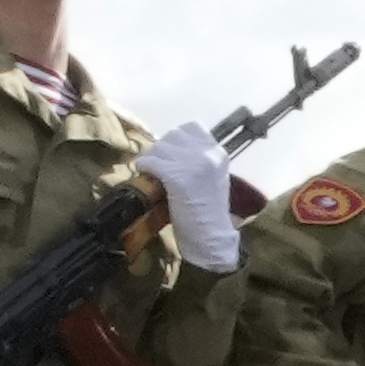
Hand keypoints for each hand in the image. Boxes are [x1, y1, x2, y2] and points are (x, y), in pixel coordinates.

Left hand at [138, 121, 243, 274]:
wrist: (210, 237)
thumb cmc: (208, 213)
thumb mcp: (211, 179)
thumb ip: (198, 162)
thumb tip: (172, 151)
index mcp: (219, 154)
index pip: (192, 128)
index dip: (177, 139)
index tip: (172, 154)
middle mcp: (208, 154)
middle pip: (174, 136)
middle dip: (162, 149)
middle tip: (159, 166)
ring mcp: (194, 164)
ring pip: (160, 148)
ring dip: (152, 159)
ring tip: (153, 173)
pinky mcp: (178, 177)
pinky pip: (152, 162)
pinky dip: (145, 168)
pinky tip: (147, 177)